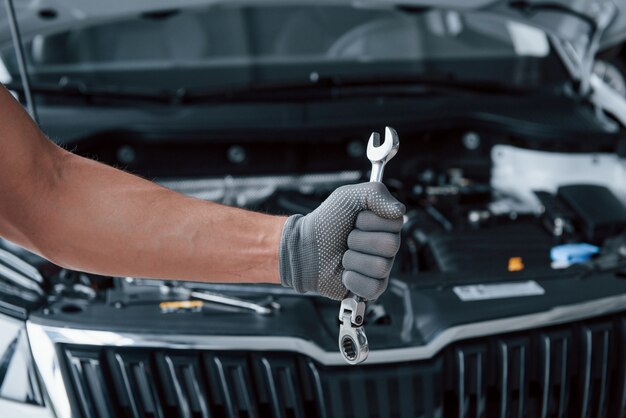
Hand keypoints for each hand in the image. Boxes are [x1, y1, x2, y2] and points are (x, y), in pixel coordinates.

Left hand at [279, 182, 404, 299]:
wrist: (304, 248)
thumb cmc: (325, 222)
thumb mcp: (347, 196)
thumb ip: (376, 193)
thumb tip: (399, 209)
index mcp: (384, 224)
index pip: (396, 223)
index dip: (371, 221)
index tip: (356, 219)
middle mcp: (386, 247)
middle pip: (390, 245)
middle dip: (359, 240)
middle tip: (347, 239)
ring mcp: (379, 268)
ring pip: (380, 266)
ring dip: (353, 259)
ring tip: (343, 255)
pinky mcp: (370, 288)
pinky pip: (373, 287)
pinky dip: (353, 279)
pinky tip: (344, 273)